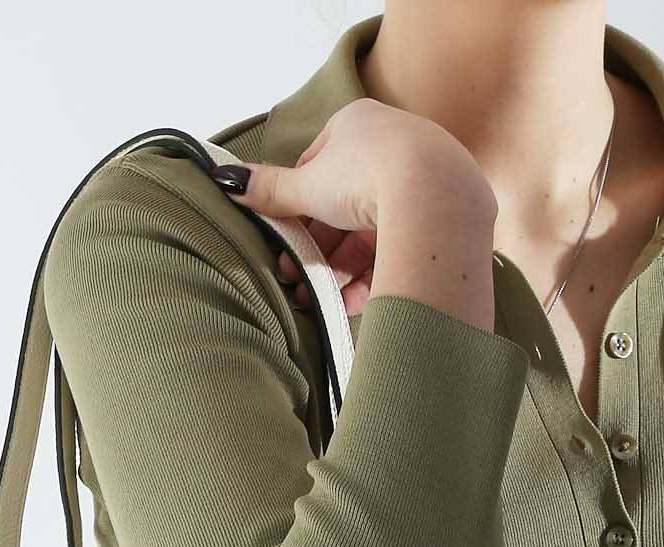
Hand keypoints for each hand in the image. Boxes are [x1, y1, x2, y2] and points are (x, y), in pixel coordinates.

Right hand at [210, 97, 497, 318]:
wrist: (436, 197)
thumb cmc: (367, 175)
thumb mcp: (308, 184)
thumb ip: (270, 189)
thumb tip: (227, 180)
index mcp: (357, 126)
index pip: (317, 170)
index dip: (297, 210)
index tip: (284, 244)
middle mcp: (390, 148)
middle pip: (342, 209)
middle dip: (316, 250)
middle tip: (294, 281)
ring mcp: (418, 184)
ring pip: (368, 235)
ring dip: (338, 271)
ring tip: (316, 301)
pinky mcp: (436, 220)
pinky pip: (394, 251)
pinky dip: (370, 278)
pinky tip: (349, 303)